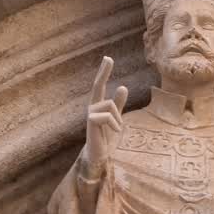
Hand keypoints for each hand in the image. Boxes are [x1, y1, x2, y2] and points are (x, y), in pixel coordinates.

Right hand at [83, 56, 127, 177]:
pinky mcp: (91, 123)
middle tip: (109, 57)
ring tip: (116, 129)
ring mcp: (90, 115)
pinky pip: (108, 115)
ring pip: (110, 104)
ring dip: (118, 118)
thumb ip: (118, 105)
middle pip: (97, 86)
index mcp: (98, 106)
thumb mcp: (116, 119)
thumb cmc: (106, 138)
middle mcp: (92, 108)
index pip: (99, 86)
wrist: (100, 156)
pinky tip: (114, 131)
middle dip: (103, 72)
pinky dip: (115, 123)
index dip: (103, 72)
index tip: (108, 58)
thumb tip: (122, 86)